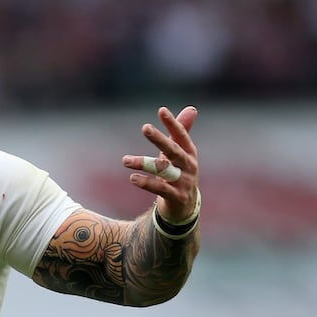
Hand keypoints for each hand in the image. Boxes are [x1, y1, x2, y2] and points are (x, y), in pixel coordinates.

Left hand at [122, 106, 198, 222]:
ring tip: (125, 160)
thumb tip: (191, 108)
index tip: (162, 110)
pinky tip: (132, 177)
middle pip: (173, 150)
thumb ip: (181, 132)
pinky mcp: (177, 197)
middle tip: (145, 127)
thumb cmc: (179, 173)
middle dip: (160, 139)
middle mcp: (189, 166)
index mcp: (190, 153)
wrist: (185, 207)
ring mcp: (184, 182)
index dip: (173, 123)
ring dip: (143, 163)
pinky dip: (146, 183)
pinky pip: (160, 189)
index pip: (182, 135)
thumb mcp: (180, 154)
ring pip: (163, 170)